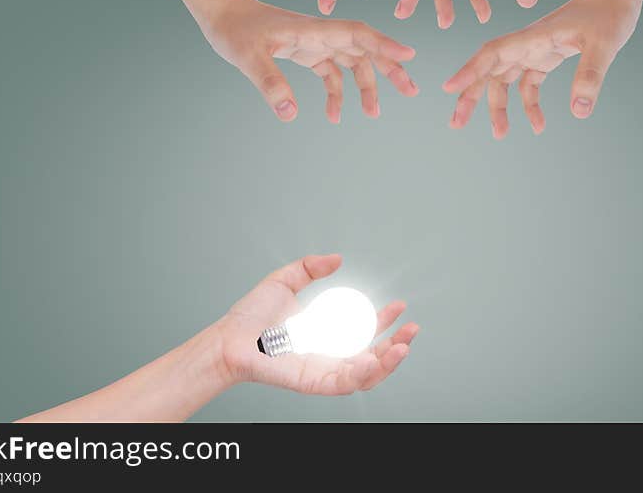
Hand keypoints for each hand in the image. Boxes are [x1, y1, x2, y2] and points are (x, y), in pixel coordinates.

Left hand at [206, 0, 417, 121]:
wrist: (220, 14)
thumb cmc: (234, 29)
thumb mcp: (248, 57)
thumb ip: (270, 83)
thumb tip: (291, 113)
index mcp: (314, 30)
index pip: (357, 33)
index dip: (384, 44)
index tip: (407, 56)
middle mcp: (320, 35)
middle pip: (364, 48)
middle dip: (389, 68)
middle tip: (411, 90)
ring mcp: (315, 44)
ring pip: (352, 62)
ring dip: (366, 86)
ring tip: (372, 113)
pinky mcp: (306, 53)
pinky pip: (331, 73)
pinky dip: (336, 93)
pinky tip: (333, 115)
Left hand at [216, 255, 418, 394]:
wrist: (229, 337)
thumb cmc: (251, 316)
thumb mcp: (286, 280)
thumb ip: (310, 268)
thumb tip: (337, 258)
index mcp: (327, 334)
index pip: (365, 331)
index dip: (386, 321)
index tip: (401, 306)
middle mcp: (329, 355)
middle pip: (373, 357)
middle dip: (398, 346)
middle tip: (413, 329)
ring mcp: (323, 371)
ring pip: (366, 376)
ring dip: (388, 364)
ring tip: (403, 347)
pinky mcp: (313, 383)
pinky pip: (343, 384)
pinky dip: (362, 374)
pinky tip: (372, 358)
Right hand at [443, 0, 640, 137]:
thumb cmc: (609, 14)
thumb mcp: (604, 45)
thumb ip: (590, 75)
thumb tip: (579, 112)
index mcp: (532, 36)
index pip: (492, 53)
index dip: (469, 71)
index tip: (450, 89)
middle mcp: (526, 44)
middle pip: (489, 70)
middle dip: (470, 96)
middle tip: (456, 123)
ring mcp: (533, 52)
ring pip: (504, 81)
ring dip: (498, 107)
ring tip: (499, 134)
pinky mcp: (544, 58)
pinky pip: (528, 86)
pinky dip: (529, 106)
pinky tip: (539, 126)